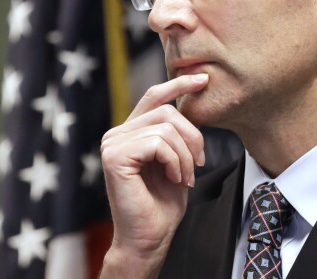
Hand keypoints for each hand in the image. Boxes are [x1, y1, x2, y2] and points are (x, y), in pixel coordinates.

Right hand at [99, 74, 207, 276]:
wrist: (150, 238)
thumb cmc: (163, 203)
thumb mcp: (176, 159)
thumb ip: (175, 133)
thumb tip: (190, 101)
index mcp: (130, 132)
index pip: (155, 96)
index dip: (179, 84)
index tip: (204, 79)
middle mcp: (117, 134)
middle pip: (167, 111)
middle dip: (192, 136)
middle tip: (197, 164)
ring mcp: (112, 143)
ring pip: (166, 127)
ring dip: (185, 155)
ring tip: (184, 177)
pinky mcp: (114, 156)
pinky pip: (158, 143)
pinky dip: (175, 162)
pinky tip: (174, 179)